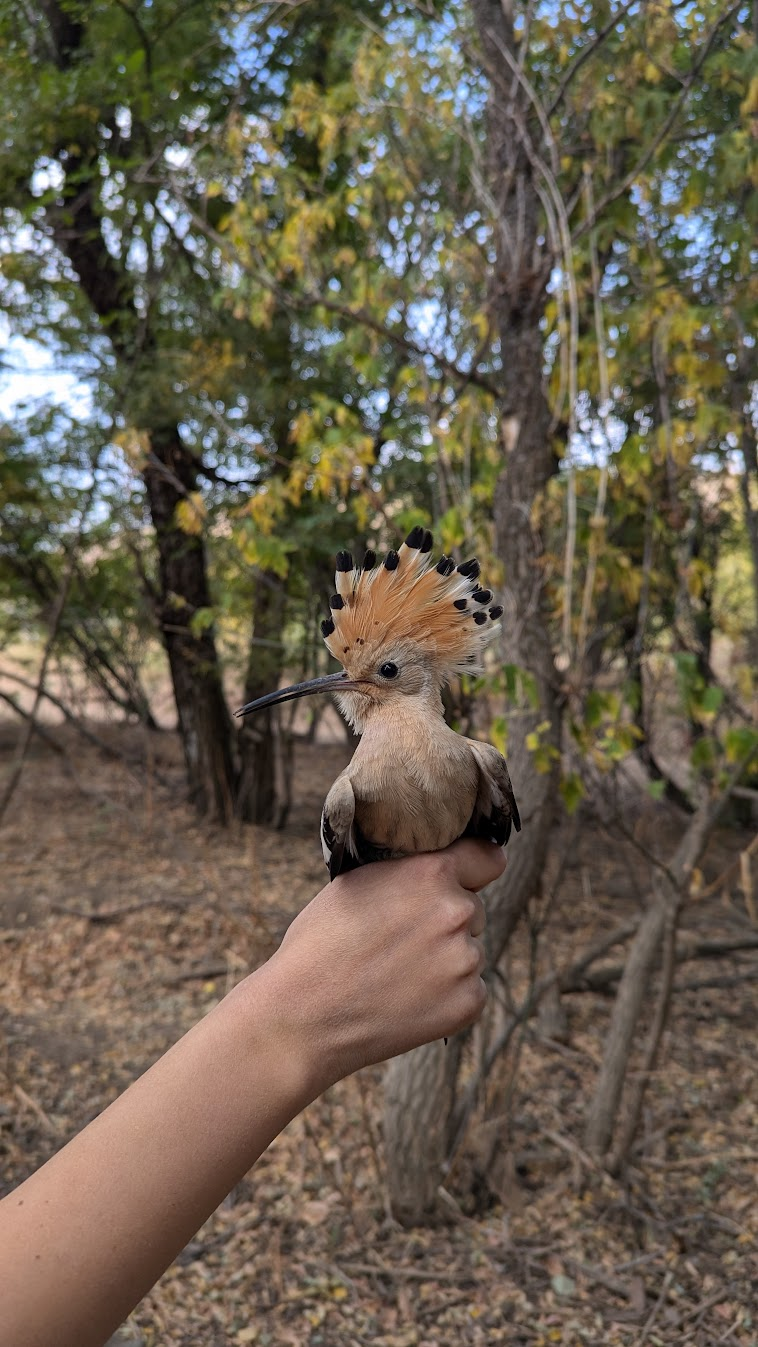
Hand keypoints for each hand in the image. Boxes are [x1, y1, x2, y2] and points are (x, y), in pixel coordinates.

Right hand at [252, 840, 505, 1092]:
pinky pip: (470, 989)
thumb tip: (438, 869)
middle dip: (445, 920)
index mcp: (431, 873)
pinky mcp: (469, 1002)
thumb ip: (408, 872)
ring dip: (445, 959)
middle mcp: (456, 912)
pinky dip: (446, 995)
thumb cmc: (319, 944)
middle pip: (473, 909)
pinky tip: (404, 999)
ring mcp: (466, 960)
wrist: (303, 1017)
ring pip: (468, 950)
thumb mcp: (358, 882)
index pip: (488, 858)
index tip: (472, 876)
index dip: (476, 867)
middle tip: (400, 940)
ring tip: (394, 973)